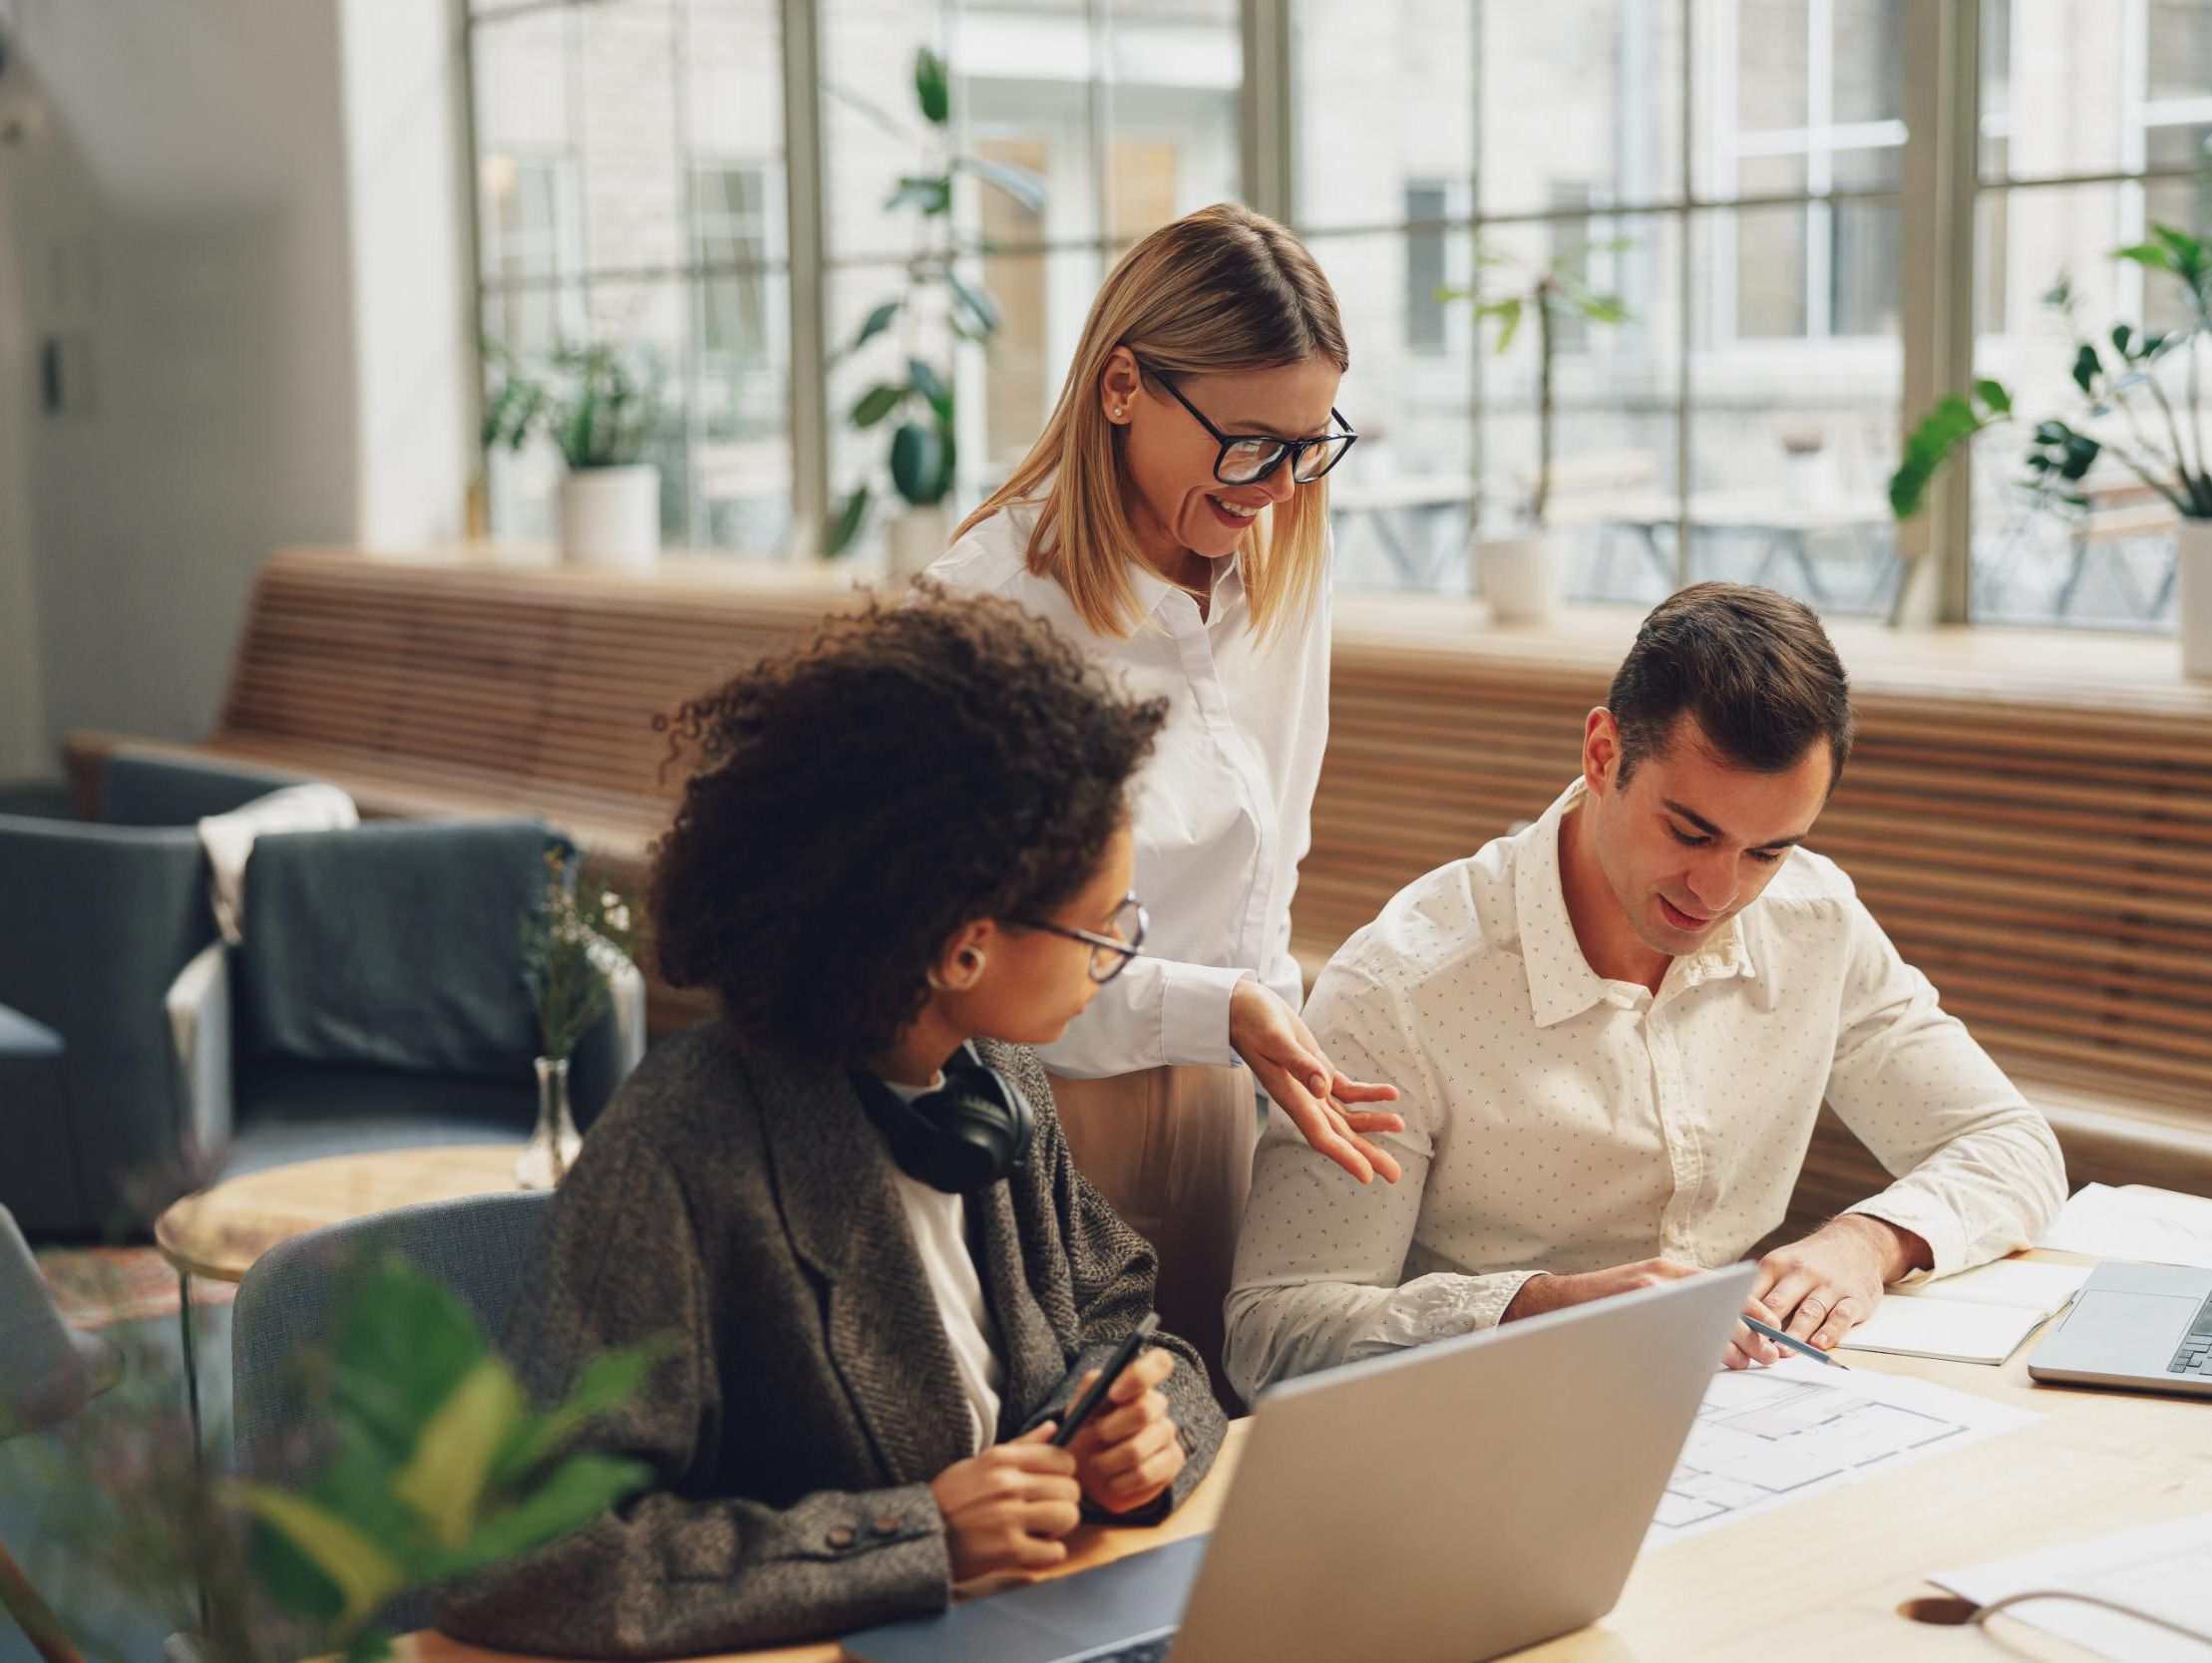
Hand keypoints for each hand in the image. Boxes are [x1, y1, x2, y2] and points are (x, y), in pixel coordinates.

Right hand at [929, 1424, 1081, 1580]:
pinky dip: (1047, 1554)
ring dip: (1058, 1527)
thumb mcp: (981, 1463)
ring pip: (1068, 1517)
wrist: (921, 1535)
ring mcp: (1009, 1517)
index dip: (1062, 1475)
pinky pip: (1055, 1552)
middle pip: (1070, 1490)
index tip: (1051, 1485)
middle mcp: (1008, 1484)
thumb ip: (1022, 1446)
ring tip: (1039, 1529)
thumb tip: (1053, 1427)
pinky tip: (1030, 1549)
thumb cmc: (952, 1498)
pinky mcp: (1009, 1550)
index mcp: (1002, 1459)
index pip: (1063, 1460)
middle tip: (1045, 1511)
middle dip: (1063, 1502)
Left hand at [1064, 1347, 1185, 1515]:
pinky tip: (1113, 1481)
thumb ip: (1089, 1391)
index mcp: (1135, 1384)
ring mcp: (1167, 1432)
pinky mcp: (1173, 1460)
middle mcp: (1156, 1404)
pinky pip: (1145, 1473)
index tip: (1113, 1393)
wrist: (1087, 1477)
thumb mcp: (1077, 1411)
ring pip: (1138, 1448)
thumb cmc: (1081, 1436)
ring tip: (1098, 1464)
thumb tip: (1104, 1381)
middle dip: (1111, 1428)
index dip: (1140, 1376)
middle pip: (1145, 1410)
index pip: (1160, 1362)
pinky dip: (1120, 1481)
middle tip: (1096, 1436)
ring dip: (1109, 1461)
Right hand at [1229, 979, 1403, 1184]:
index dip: (1345, 1157)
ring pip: (1345, 1115)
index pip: (1321, 1135)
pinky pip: (1346, 1090)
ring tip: (1400, 1127)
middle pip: (1339, 1134)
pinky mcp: (1316, 1069)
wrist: (1240, 1007)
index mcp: (1291, 1096)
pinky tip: (1390, 1093)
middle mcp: (1302, 1098)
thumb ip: (1299, 1064)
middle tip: (1394, 1174)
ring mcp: (1310, 1085)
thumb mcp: (1275, 1039)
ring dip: (1372, 1124)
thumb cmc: (1252, 1021)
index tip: (1367, 1176)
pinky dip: (1368, 1094)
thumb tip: (1323, 1088)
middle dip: (1367, 1153)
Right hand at [1502, 1258, 1789, 1370]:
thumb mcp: (1646, 1292)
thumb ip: (1679, 1303)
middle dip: (1749, 1332)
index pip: (1725, 1288)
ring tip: (1744, 1363)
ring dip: (1730, 1345)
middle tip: (1766, 1355)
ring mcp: (1650, 1291)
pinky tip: (1709, 1363)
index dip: (1753, 1310)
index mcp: (1671, 1271)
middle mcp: (1665, 1276)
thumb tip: (1723, 1334)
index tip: (1773, 1331)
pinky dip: (1698, 1348)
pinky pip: (1677, 1331)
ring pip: (1705, 1318)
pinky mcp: (1636, 1306)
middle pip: (1722, 1303)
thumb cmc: (1605, 1303)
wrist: (1558, 1302)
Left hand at [1750, 1214, 1930, 1355]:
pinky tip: (1819, 1344)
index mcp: (1776, 1265)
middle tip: (1754, 1347)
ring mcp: (1829, 1286)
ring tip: (1783, 1351)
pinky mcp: (1854, 1298)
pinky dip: (1830, 1332)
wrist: (1857, 1241)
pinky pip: (1841, 1317)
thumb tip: (1733, 1316)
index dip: (1742, 1314)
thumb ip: (1761, 1288)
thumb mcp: (1780, 1263)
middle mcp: (1801, 1273)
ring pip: (1808, 1312)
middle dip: (1765, 1326)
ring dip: (1795, 1333)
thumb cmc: (1810, 1260)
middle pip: (1778, 1303)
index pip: (1754, 1292)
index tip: (1733, 1332)